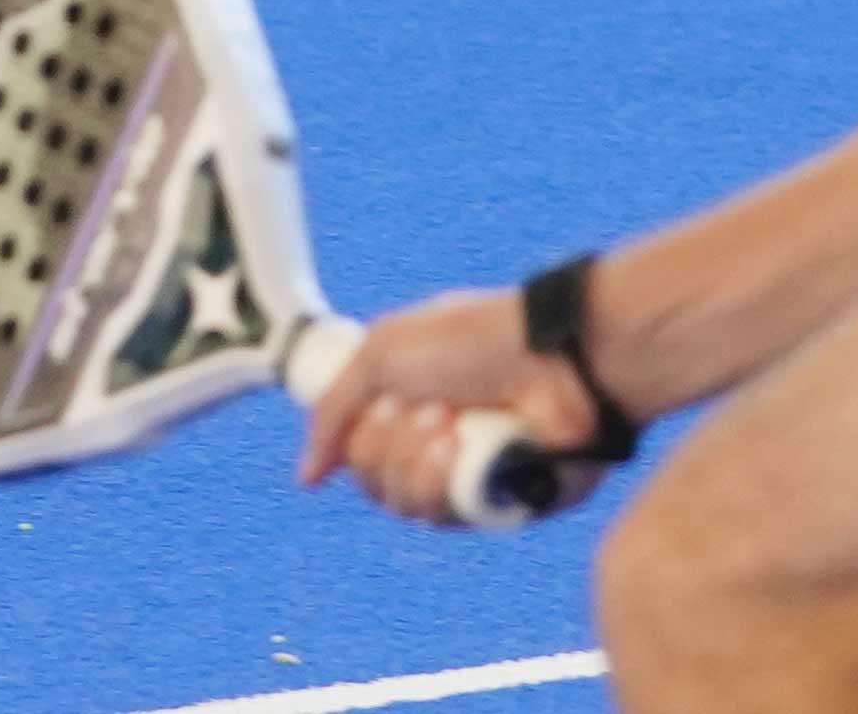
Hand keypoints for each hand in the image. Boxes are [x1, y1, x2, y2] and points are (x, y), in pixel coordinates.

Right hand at [295, 284, 619, 526]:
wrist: (550, 356)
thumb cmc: (471, 341)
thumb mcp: (380, 352)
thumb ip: (333, 412)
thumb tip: (307, 477)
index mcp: (411, 408)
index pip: (359, 455)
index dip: (361, 436)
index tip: (385, 401)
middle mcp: (437, 447)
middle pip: (377, 485)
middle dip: (391, 445)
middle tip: (429, 407)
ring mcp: (471, 478)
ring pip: (409, 505)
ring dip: (420, 459)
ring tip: (453, 423)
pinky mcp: (505, 505)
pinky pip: (449, 517)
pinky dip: (448, 478)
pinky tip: (467, 445)